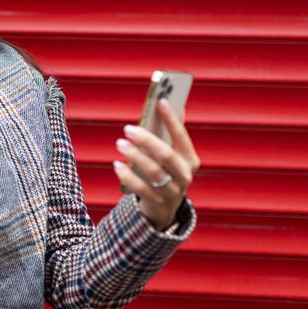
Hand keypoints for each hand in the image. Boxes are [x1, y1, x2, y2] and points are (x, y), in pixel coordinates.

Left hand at [112, 99, 200, 230]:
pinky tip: (117, 165)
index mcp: (190, 160)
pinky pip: (141, 188)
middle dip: (147, 140)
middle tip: (128, 128)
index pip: (181, 136)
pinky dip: (127, 176)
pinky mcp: (157, 202)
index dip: (172, 119)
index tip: (160, 101)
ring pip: (153, 172)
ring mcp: (172, 191)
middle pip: (166, 155)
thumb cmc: (167, 172)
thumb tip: (175, 104)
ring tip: (120, 143)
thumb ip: (172, 134)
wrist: (165, 207)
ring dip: (135, 156)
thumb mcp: (173, 155)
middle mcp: (185, 175)